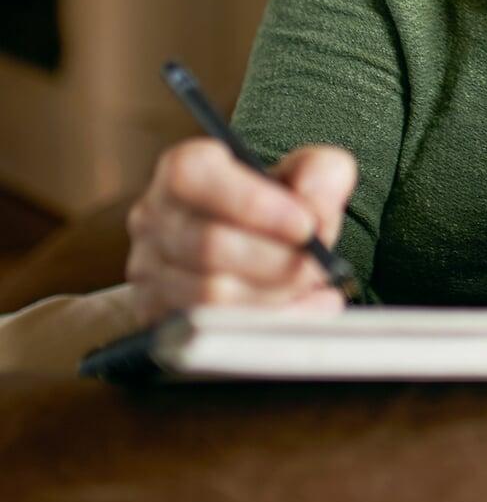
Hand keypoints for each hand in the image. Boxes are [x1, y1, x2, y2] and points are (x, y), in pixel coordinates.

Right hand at [125, 138, 357, 324]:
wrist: (258, 245)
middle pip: (208, 245)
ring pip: (209, 295)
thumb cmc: (280, 203)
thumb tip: (315, 209)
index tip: (305, 225)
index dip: (251, 203)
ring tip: (310, 284)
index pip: (194, 176)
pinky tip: (304, 309)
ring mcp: (149, 272)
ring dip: (272, 294)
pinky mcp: (157, 317)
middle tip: (319, 264)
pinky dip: (268, 323)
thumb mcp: (308, 173)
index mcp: (184, 169)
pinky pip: (211, 332)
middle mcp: (155, 218)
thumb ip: (321, 175)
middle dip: (276, 260)